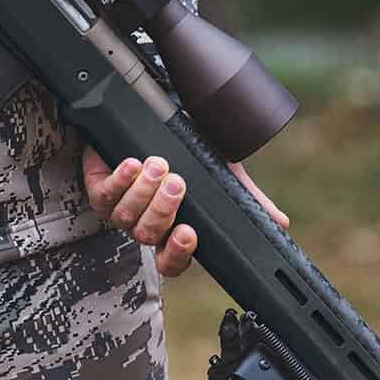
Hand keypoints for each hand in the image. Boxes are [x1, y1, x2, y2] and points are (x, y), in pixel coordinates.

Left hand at [83, 146, 290, 277]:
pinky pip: (104, 195)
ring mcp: (119, 208)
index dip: (178, 253)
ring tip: (157, 164)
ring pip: (126, 216)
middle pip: (148, 235)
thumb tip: (280, 223)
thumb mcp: (221, 172)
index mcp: (172, 229)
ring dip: (143, 191)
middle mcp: (145, 223)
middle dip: (163, 209)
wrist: (155, 117)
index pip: (172, 262)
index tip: (189, 233)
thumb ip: (246, 199)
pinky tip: (133, 164)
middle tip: (177, 181)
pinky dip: (119, 180)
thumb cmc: (188, 150)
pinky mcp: (99, 188)